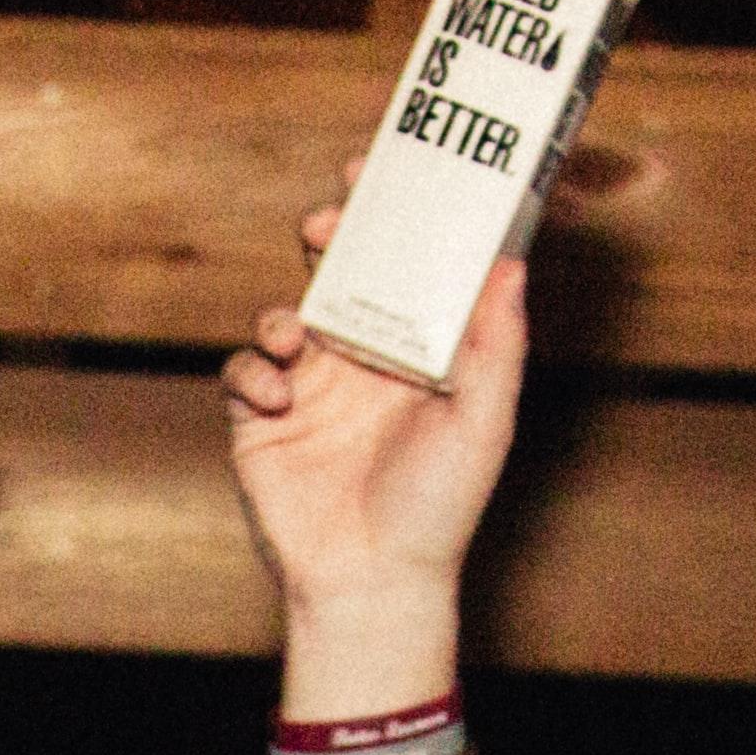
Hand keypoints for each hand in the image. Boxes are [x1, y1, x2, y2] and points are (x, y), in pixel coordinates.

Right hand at [221, 192, 526, 678]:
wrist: (372, 585)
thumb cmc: (439, 510)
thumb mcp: (483, 423)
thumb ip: (497, 346)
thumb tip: (512, 265)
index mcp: (413, 351)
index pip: (401, 266)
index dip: (388, 215)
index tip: (378, 169)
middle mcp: (359, 361)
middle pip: (336, 273)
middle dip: (328, 236)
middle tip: (327, 221)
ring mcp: (308, 389)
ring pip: (282, 315)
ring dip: (286, 311)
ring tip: (299, 335)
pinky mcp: (261, 423)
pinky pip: (243, 373)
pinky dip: (255, 372)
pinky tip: (281, 399)